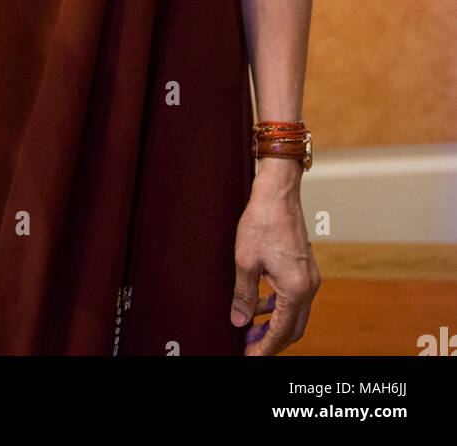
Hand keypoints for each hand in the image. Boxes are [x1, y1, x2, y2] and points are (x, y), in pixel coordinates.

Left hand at [230, 163, 319, 355]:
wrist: (278, 192)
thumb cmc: (261, 222)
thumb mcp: (245, 262)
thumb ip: (244, 296)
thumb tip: (239, 322)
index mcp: (295, 289)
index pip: (281, 332)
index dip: (264, 348)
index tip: (248, 357)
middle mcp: (308, 286)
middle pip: (293, 329)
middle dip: (271, 341)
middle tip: (248, 347)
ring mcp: (310, 276)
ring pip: (295, 314)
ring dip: (275, 325)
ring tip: (250, 329)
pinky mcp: (305, 268)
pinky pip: (295, 298)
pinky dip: (279, 308)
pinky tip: (261, 305)